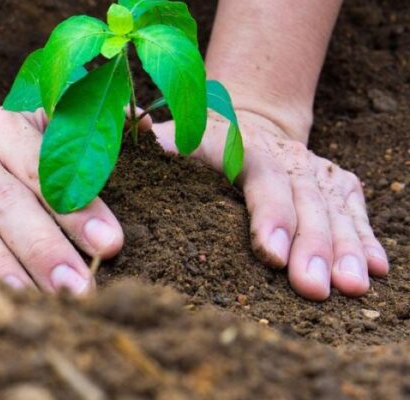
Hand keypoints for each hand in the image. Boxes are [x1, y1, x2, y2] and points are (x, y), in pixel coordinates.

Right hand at [0, 108, 126, 294]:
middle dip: (46, 248)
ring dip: (0, 266)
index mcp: (2, 127)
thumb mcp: (22, 144)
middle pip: (7, 201)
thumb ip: (69, 157)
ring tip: (33, 301)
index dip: (79, 209)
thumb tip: (135, 175)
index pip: (47, 168)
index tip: (111, 245)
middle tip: (80, 290)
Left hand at [153, 111, 388, 300]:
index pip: (261, 177)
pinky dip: (366, 237)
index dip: (269, 213)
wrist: (244, 124)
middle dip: (311, 245)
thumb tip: (133, 118)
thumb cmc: (197, 144)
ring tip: (351, 287)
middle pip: (304, 199)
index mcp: (243, 148)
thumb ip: (150, 136)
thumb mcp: (172, 137)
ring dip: (345, 247)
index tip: (271, 253)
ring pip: (335, 208)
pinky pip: (355, 209)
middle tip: (312, 288)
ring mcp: (314, 169)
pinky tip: (375, 268)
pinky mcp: (335, 183)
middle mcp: (285, 157)